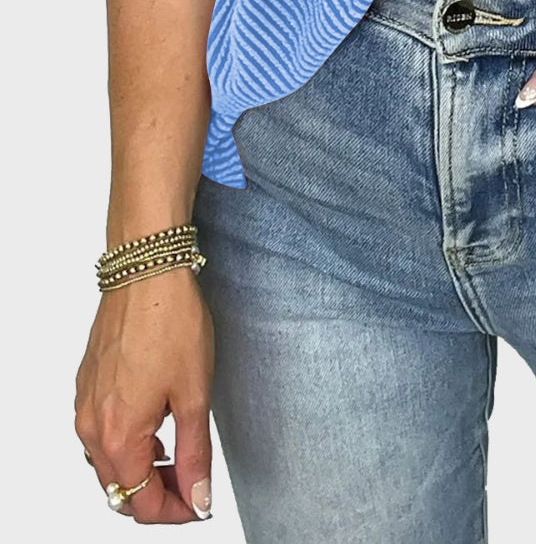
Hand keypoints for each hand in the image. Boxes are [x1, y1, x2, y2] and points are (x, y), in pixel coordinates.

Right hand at [74, 269, 214, 522]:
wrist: (146, 272)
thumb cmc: (171, 323)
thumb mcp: (195, 394)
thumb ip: (194, 453)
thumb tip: (199, 496)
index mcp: (118, 436)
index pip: (141, 502)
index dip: (176, 511)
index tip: (201, 504)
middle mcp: (92, 427)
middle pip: (119, 490)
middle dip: (157, 495)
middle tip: (194, 484)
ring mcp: (85, 406)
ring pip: (107, 463)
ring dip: (140, 470)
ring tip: (178, 454)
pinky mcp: (87, 386)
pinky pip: (100, 434)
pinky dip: (126, 443)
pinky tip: (155, 425)